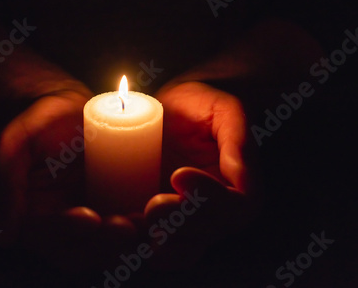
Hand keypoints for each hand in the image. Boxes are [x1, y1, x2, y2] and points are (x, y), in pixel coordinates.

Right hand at [0, 88, 141, 270]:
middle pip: (84, 251)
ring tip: (146, 223)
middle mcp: (63, 225)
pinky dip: (145, 227)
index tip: (90, 219)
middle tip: (127, 227)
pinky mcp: (116, 206)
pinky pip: (131, 226)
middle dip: (106, 244)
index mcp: (35, 216)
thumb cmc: (39, 121)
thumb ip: (7, 182)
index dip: (69, 233)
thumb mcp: (16, 143)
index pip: (50, 237)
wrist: (69, 107)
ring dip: (129, 241)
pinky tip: (159, 216)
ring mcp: (92, 218)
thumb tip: (6, 236)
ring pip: (110, 245)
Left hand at [144, 81, 258, 269]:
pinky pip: (150, 246)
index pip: (236, 208)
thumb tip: (236, 173)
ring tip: (136, 221)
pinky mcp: (155, 221)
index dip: (209, 199)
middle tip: (152, 205)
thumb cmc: (202, 106)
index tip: (179, 174)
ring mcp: (184, 221)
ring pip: (180, 251)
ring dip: (158, 243)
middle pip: (205, 235)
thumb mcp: (225, 109)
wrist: (170, 111)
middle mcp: (214, 212)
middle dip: (179, 223)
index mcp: (238, 188)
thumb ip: (237, 137)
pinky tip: (119, 230)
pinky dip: (135, 245)